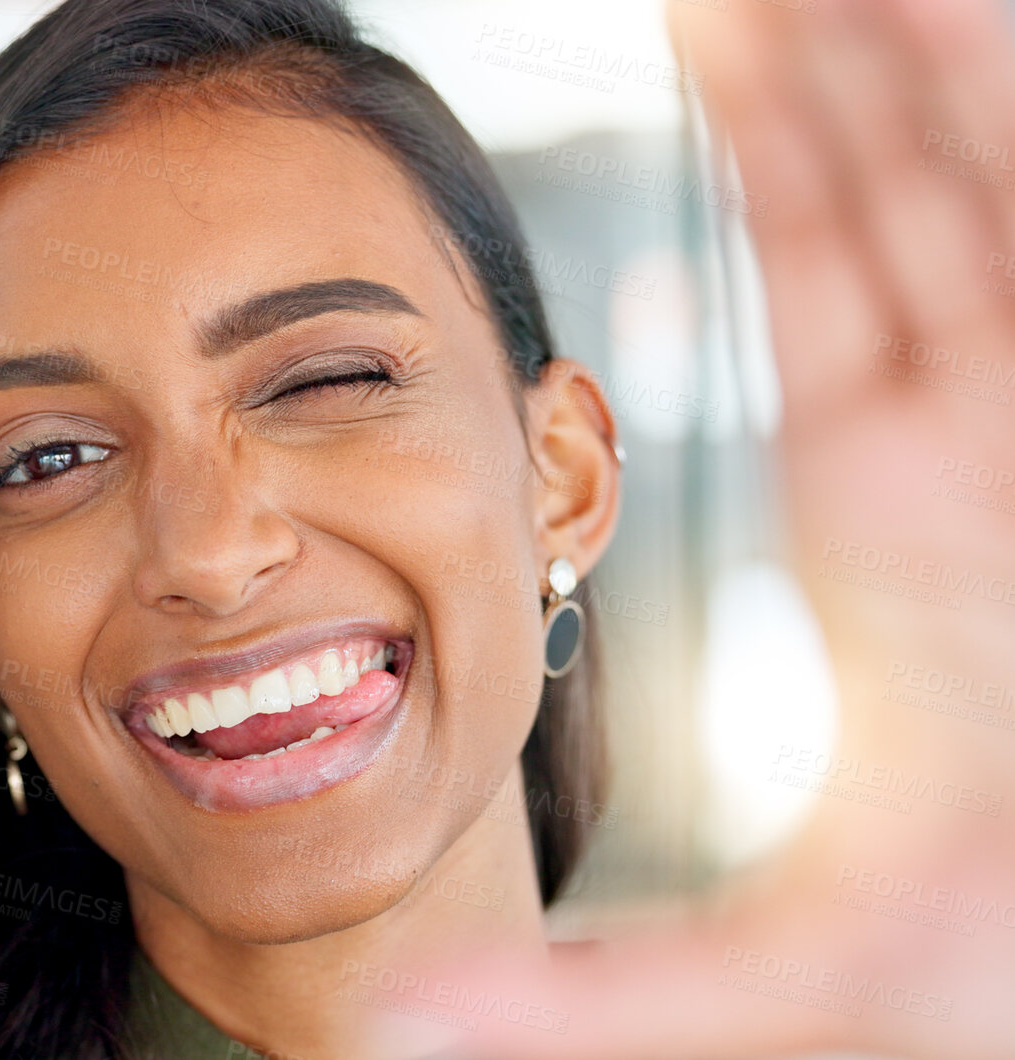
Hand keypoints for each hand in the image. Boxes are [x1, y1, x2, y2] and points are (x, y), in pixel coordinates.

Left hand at [420, 0, 1014, 1055]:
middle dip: (830, 48)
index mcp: (901, 503)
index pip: (826, 269)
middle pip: (900, 180)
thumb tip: (375, 1041)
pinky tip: (937, 0)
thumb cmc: (1005, 978)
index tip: (705, 15)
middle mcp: (991, 431)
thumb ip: (577, 1005)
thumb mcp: (780, 979)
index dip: (773, 134)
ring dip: (905, 43)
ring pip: (979, 171)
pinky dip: (997, 98)